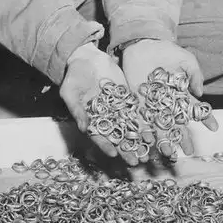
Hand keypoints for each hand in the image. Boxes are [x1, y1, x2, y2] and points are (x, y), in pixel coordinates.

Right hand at [60, 42, 140, 164]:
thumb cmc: (73, 77)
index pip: (99, 137)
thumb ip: (77, 110)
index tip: (114, 154)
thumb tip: (83, 128)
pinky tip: (152, 134)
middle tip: (136, 162)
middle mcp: (105, 118)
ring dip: (138, 141)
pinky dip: (144, 124)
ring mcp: (117, 109)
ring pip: (130, 129)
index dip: (106, 146)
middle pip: (117, 138)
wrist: (86, 59)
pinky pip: (137, 113)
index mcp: (91, 121)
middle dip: (127, 150)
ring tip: (148, 153)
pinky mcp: (127, 99)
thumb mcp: (70, 93)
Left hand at [121, 39, 218, 156]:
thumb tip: (200, 93)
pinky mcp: (138, 104)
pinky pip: (142, 120)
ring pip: (160, 127)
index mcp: (181, 95)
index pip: (195, 110)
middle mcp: (168, 104)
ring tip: (169, 153)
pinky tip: (148, 142)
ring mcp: (153, 106)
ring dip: (164, 140)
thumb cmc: (167, 51)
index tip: (214, 128)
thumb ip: (195, 74)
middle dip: (184, 138)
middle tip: (189, 152)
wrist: (143, 45)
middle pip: (178, 125)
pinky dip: (144, 131)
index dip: (205, 119)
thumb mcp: (186, 60)